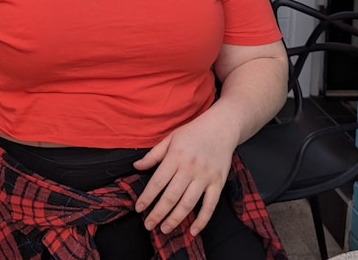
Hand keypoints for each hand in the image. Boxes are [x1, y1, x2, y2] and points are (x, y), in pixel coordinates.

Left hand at [132, 115, 238, 235]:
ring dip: (175, 219)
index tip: (138, 208)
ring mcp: (205, 177)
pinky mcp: (218, 183)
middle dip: (158, 213)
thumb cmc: (192, 133)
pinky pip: (210, 205)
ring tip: (164, 229)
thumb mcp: (170, 139)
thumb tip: (136, 166)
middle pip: (171, 196)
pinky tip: (193, 231)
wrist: (221, 127)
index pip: (157, 182)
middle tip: (148, 225)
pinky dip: (202, 220)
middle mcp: (190, 168)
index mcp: (175, 157)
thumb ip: (153, 155)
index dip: (147, 197)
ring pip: (188, 203)